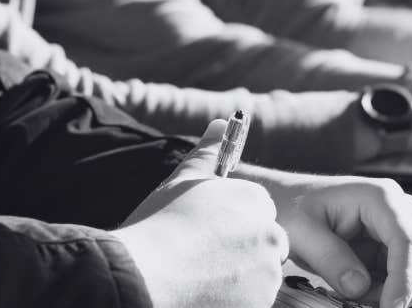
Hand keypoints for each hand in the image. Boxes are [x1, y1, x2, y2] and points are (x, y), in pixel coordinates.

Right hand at [113, 120, 288, 307]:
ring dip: (236, 281)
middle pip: (264, 247)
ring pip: (258, 279)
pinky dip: (232, 302)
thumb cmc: (157, 226)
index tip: (206, 236)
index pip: (258, 213)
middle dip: (240, 254)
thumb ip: (207, 153)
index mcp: (256, 202)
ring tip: (196, 280)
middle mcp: (271, 236)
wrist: (140, 278)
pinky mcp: (259, 306)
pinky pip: (251, 302)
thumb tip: (222, 122)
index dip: (232, 226)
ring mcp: (267, 276)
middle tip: (201, 262)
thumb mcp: (182, 182)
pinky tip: (201, 298)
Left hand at [269, 175, 411, 307]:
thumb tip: (359, 288)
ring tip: (364, 298)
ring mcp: (407, 226)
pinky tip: (374, 295)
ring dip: (406, 294)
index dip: (404, 280)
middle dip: (406, 291)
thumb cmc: (293, 209)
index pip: (409, 242)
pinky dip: (403, 293)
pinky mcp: (402, 245)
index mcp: (381, 197)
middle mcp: (403, 208)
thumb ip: (330, 258)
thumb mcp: (301, 232)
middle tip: (365, 305)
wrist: (289, 200)